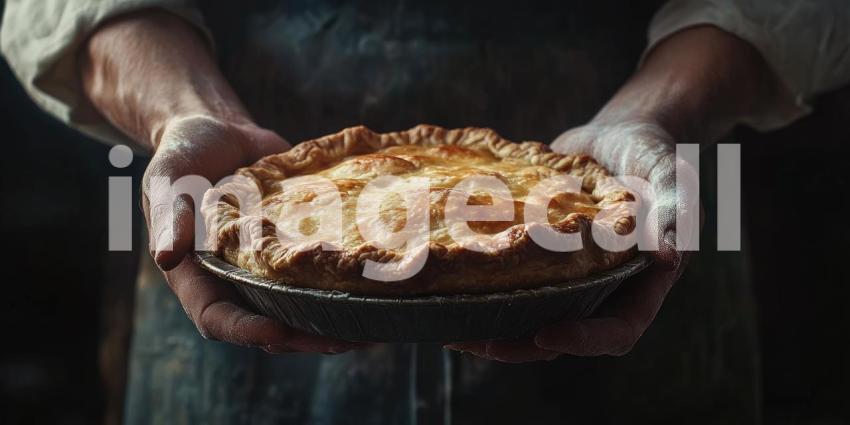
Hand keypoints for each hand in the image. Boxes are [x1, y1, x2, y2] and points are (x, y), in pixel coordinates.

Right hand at [81, 10, 364, 352]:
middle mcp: (235, 281)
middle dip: (305, 337)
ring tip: (372, 328)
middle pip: (269, 325)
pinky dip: (344, 285)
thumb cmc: (183, 156)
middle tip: (344, 339)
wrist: (218, 131)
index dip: (246, 331)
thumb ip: (170, 216)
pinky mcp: (294, 250)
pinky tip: (381, 288)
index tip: (278, 333)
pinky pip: (317, 274)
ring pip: (299, 306)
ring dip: (333, 320)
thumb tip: (166, 256)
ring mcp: (267, 269)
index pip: (218, 318)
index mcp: (197, 276)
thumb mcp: (168, 181)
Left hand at [447, 25, 785, 361]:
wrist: (615, 134)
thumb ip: (672, 211)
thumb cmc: (651, 151)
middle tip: (479, 343)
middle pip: (563, 333)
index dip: (583, 340)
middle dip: (521, 344)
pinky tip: (445, 289)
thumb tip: (667, 257)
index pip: (617, 330)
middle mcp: (601, 289)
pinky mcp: (538, 259)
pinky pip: (513, 284)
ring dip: (493, 326)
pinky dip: (482, 290)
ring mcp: (567, 277)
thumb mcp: (668, 174)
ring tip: (452, 327)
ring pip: (531, 315)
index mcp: (639, 283)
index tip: (545, 335)